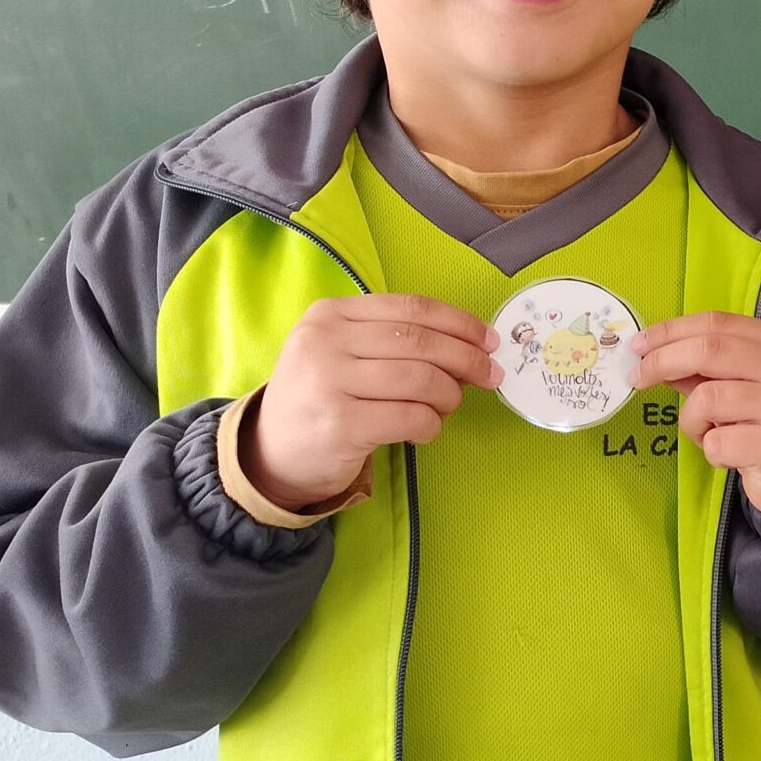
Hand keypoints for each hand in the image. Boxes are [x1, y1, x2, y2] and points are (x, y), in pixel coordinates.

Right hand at [245, 295, 498, 509]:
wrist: (271, 452)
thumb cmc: (322, 398)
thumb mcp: (344, 353)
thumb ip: (396, 342)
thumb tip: (472, 348)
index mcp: (330, 313)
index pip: (412, 308)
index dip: (460, 323)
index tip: (489, 341)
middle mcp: (324, 341)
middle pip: (421, 342)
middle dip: (467, 359)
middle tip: (489, 376)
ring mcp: (329, 382)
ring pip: (421, 379)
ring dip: (449, 396)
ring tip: (446, 408)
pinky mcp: (340, 424)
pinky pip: (411, 418)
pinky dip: (431, 425)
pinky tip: (423, 430)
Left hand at [631, 313, 760, 520]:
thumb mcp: (744, 389)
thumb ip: (706, 370)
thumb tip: (652, 355)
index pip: (717, 323)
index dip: (671, 330)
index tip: (639, 345)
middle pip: (709, 349)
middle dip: (662, 361)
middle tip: (638, 378)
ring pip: (706, 398)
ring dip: (692, 421)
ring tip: (708, 433)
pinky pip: (717, 441)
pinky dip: (710, 451)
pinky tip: (730, 456)